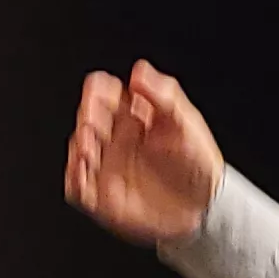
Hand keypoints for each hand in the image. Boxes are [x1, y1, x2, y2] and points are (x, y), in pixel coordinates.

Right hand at [64, 60, 223, 245]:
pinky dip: (74, 177)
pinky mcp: (102, 195)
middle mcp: (115, 137)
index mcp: (132, 114)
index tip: (100, 94)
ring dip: (79, 146)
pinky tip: (84, 171)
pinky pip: (77, 185)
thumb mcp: (186, 122)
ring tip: (90, 149)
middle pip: (87, 118)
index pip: (103, 92)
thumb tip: (139, 70)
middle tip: (94, 123)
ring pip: (78, 149)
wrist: (203, 206)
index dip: (97, 90)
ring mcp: (107, 165)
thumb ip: (164, 94)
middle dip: (86, 118)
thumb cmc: (198, 162)